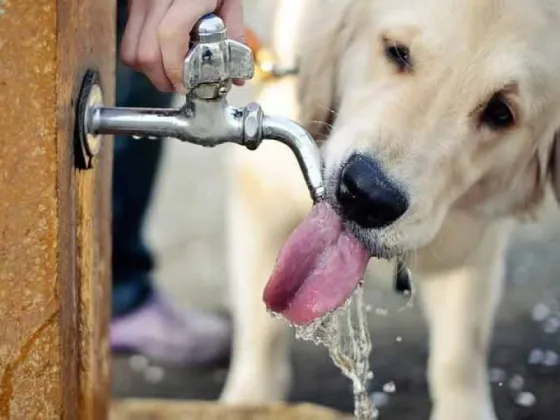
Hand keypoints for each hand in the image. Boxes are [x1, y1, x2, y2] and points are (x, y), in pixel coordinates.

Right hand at [120, 0, 244, 92]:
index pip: (170, 36)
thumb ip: (234, 34)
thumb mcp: (229, 0)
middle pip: (146, 53)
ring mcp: (139, 2)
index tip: (185, 85)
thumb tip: (236, 77)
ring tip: (169, 74)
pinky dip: (141, 60)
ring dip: (149, 72)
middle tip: (180, 86)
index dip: (175, 69)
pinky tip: (160, 59)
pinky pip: (128, 44)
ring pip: (131, 53)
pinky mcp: (131, 6)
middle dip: (162, 79)